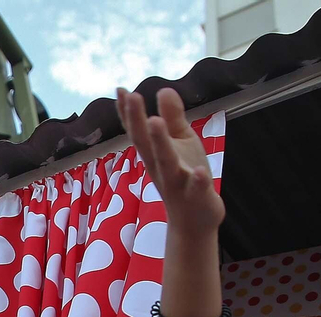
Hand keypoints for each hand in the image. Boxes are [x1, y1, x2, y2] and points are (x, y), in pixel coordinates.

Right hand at [116, 87, 223, 234]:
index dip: (128, 112)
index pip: (138, 131)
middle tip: (131, 96)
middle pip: (145, 144)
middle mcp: (160, 167)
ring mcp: (177, 183)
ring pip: (167, 163)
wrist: (193, 223)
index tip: (120, 90)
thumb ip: (172, 118)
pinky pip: (196, 188)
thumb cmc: (185, 178)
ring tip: (155, 121)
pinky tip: (200, 172)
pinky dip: (198, 181)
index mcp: (154, 154)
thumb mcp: (181, 143)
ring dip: (160, 143)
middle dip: (137, 121)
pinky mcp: (197, 197)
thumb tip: (163, 89)